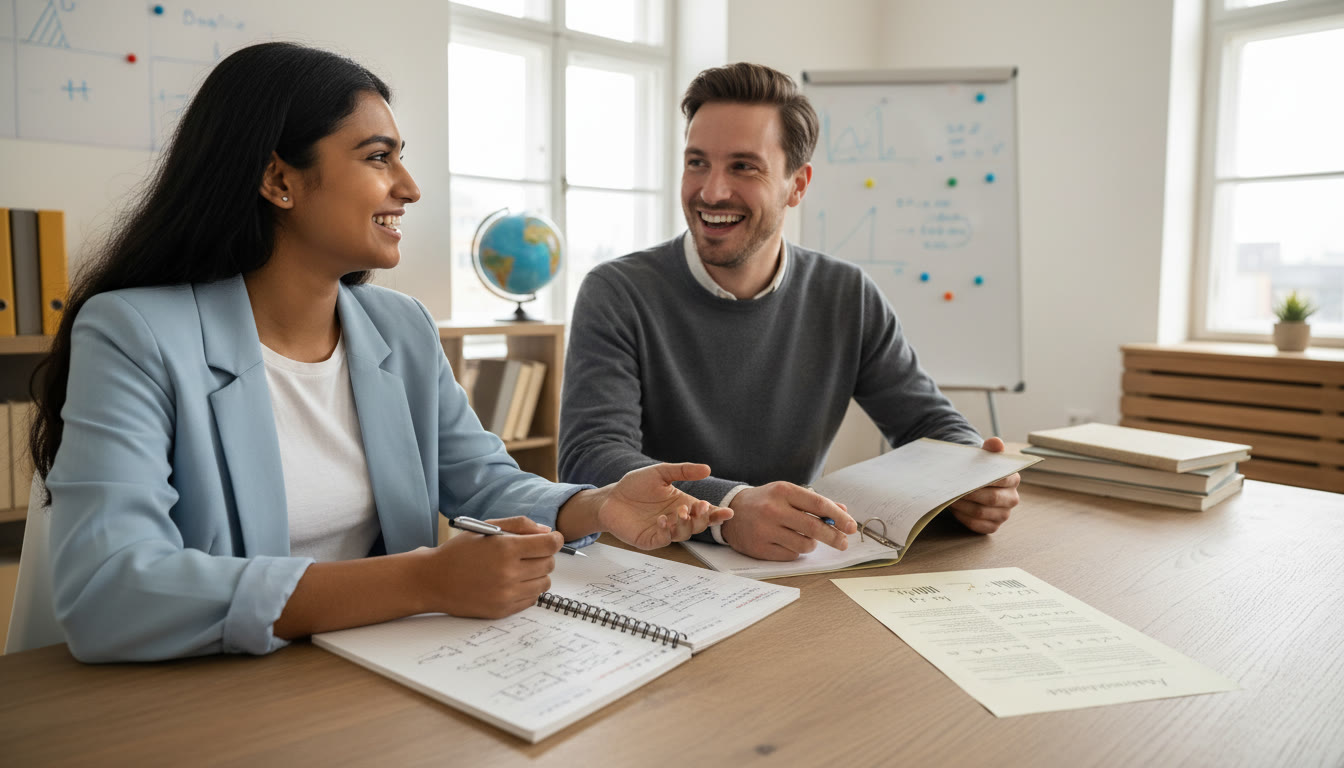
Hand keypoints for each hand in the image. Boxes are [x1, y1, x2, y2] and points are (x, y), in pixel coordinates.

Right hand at [423, 517, 561, 618]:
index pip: (549, 545)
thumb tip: (547, 531)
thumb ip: (519, 525)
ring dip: (538, 574)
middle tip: (530, 553)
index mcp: (505, 548)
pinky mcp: (503, 610)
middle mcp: (508, 573)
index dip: (554, 539)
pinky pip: (532, 600)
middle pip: (549, 564)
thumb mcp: (487, 528)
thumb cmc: (459, 552)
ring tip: (521, 569)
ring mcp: (506, 594)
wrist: (433, 580)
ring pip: (544, 583)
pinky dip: (528, 590)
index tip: (552, 539)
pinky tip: (513, 582)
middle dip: (544, 556)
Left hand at [597, 463, 733, 549]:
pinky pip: (664, 540)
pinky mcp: (650, 539)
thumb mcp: (661, 473)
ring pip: (684, 534)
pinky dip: (667, 531)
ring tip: (681, 512)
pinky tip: (663, 520)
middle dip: (703, 518)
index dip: (717, 514)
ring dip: (686, 524)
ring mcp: (664, 531)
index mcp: (683, 504)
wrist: (610, 497)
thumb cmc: (635, 486)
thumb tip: (707, 468)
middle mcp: (676, 519)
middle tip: (700, 506)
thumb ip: (683, 471)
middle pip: (698, 525)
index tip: (727, 512)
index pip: (705, 512)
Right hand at [720, 482, 857, 560]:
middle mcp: (773, 509)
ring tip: (805, 538)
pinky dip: (796, 551)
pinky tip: (789, 542)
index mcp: (783, 491)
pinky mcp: (759, 547)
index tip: (851, 527)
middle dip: (834, 537)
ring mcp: (765, 529)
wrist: (732, 510)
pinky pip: (790, 555)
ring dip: (811, 544)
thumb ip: (816, 503)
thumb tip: (843, 513)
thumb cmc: (767, 501)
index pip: (819, 505)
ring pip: (804, 544)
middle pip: (814, 528)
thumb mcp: (789, 494)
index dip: (839, 517)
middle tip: (843, 543)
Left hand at [947, 437, 1020, 533]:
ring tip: (950, 497)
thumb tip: (995, 442)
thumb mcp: (984, 456)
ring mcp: (1004, 514)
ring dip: (963, 506)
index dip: (983, 480)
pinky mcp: (993, 526)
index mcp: (1013, 479)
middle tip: (953, 488)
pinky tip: (955, 509)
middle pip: (991, 499)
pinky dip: (964, 517)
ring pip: (981, 513)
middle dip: (970, 494)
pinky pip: (978, 525)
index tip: (966, 477)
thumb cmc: (979, 470)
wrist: (975, 483)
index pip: (1001, 480)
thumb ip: (990, 447)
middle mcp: (1012, 499)